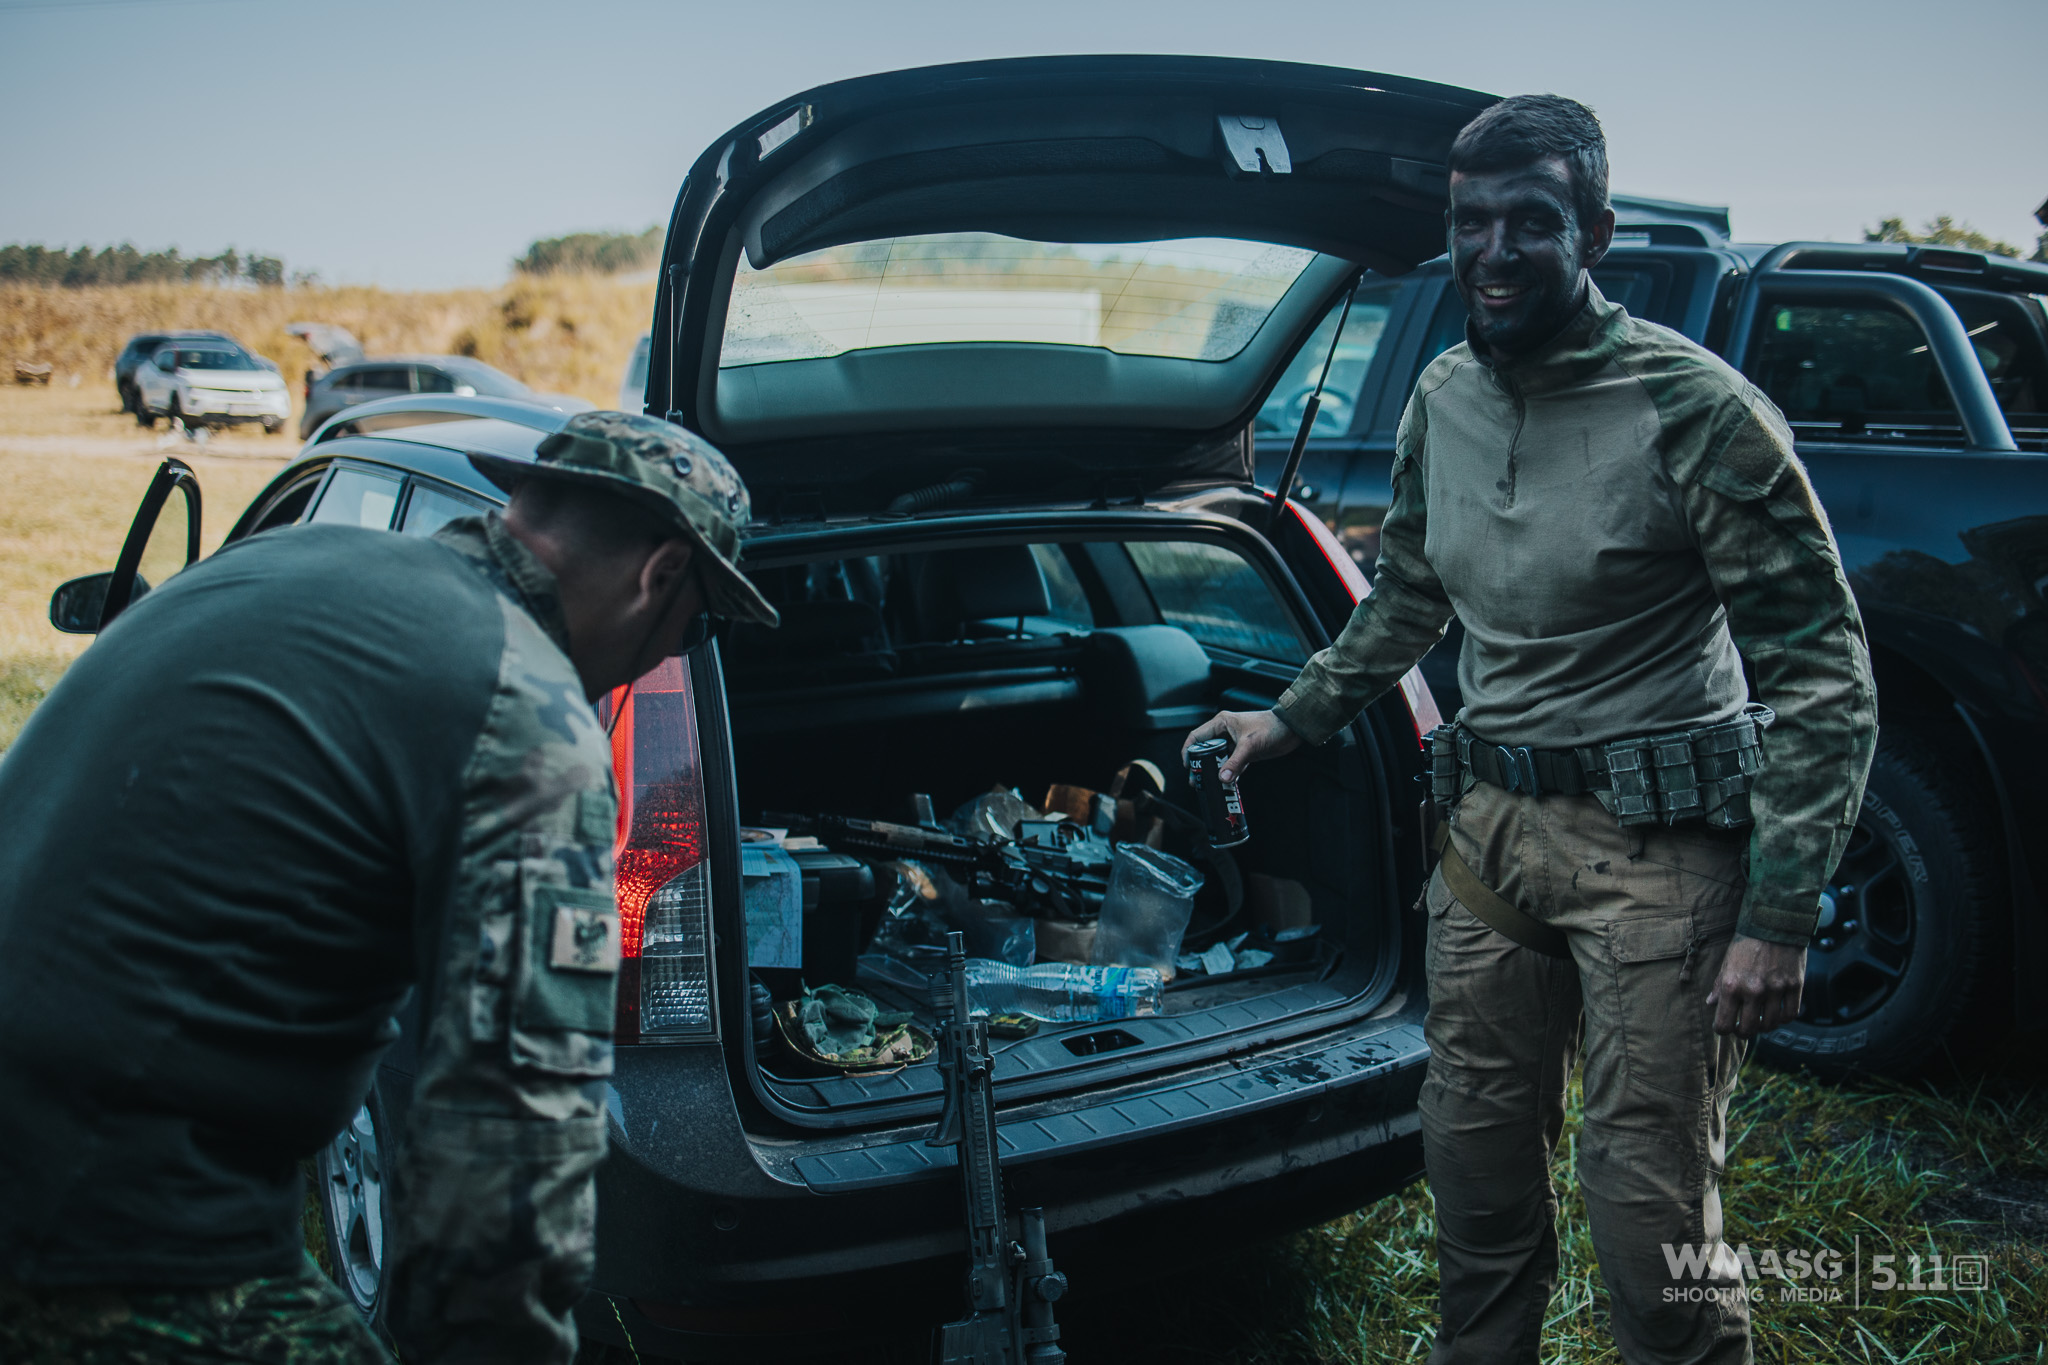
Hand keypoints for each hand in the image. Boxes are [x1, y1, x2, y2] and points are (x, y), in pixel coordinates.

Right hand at [1182, 710, 1301, 784]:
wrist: (1292, 729)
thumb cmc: (1271, 727)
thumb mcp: (1250, 745)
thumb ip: (1235, 762)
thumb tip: (1222, 778)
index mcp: (1221, 723)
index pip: (1197, 737)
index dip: (1189, 751)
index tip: (1188, 765)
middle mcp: (1225, 732)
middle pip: (1205, 750)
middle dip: (1199, 765)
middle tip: (1196, 780)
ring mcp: (1234, 743)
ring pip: (1217, 759)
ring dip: (1212, 771)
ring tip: (1207, 785)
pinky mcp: (1244, 753)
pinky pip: (1230, 765)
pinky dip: (1227, 774)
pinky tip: (1225, 784)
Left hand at [1708, 936, 1806, 1037]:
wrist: (1773, 924)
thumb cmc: (1746, 944)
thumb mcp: (1726, 962)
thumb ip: (1718, 985)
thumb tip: (1711, 1004)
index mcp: (1731, 985)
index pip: (1724, 1024)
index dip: (1723, 1030)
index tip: (1725, 1027)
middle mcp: (1752, 990)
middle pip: (1748, 1029)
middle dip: (1743, 1032)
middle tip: (1744, 1027)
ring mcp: (1775, 989)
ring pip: (1770, 1025)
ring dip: (1764, 1026)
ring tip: (1760, 1020)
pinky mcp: (1795, 986)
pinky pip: (1790, 1014)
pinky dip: (1783, 1019)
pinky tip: (1778, 1013)